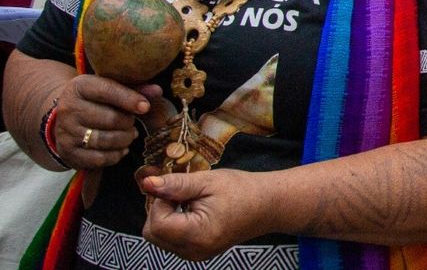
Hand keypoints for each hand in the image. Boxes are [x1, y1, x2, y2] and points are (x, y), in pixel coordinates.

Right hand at [51, 74, 158, 169]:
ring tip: (129, 134)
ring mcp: (65, 132)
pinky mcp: (67, 152)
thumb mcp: (111, 88)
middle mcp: (68, 108)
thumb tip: (157, 91)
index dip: (130, 100)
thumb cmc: (96, 101)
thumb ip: (135, 89)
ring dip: (125, 139)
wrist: (65, 118)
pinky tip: (120, 148)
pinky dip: (116, 155)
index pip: (108, 91)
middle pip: (111, 119)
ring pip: (106, 140)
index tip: (145, 107)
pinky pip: (99, 159)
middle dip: (129, 122)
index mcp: (80, 87)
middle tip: (132, 122)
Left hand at [142, 168, 275, 260]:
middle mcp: (193, 251)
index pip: (156, 223)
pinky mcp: (195, 253)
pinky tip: (193, 212)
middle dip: (160, 210)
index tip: (180, 189)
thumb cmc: (242, 190)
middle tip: (184, 194)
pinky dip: (173, 224)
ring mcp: (194, 255)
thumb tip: (146, 183)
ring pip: (158, 237)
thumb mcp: (208, 181)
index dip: (161, 202)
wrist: (268, 205)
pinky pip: (169, 240)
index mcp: (198, 235)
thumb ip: (175, 184)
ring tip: (191, 203)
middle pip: (152, 233)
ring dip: (165, 217)